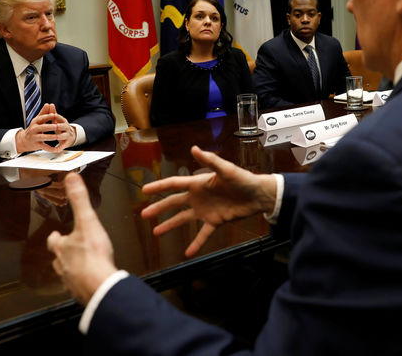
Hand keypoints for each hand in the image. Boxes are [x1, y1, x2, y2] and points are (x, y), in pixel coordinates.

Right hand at [16, 103, 77, 153]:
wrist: (24, 140)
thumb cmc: (34, 128)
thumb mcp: (37, 120)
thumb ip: (44, 112)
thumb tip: (48, 104)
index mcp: (35, 122)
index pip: (42, 118)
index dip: (48, 116)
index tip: (55, 115)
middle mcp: (34, 129)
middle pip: (43, 127)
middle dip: (50, 127)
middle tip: (58, 126)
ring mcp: (35, 137)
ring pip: (43, 137)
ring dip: (50, 137)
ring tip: (57, 136)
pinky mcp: (37, 145)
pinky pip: (44, 147)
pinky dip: (51, 149)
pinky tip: (57, 149)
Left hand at [46, 172, 116, 304]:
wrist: (100, 286)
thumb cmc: (93, 256)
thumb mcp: (88, 221)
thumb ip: (79, 200)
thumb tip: (71, 178)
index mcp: (63, 248)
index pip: (54, 240)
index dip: (55, 237)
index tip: (55, 234)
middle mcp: (63, 265)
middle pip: (58, 258)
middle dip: (62, 254)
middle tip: (67, 250)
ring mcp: (72, 280)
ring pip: (67, 274)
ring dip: (71, 269)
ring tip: (78, 267)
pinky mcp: (82, 292)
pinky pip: (80, 287)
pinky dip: (83, 283)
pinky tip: (90, 281)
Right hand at [141, 146, 277, 256]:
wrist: (258, 195)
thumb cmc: (242, 178)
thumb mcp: (226, 169)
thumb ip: (210, 160)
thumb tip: (193, 148)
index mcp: (198, 183)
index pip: (174, 184)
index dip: (159, 186)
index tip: (144, 190)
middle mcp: (198, 197)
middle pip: (174, 203)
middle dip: (159, 208)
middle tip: (144, 214)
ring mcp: (206, 210)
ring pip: (183, 219)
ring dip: (170, 225)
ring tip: (156, 232)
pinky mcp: (215, 221)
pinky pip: (203, 234)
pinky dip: (196, 243)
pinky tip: (187, 253)